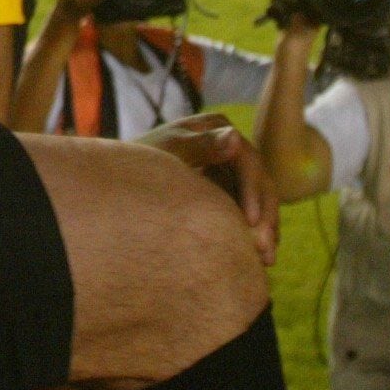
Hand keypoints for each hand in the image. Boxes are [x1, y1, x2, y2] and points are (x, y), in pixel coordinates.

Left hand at [137, 113, 279, 265]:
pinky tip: (259, 257)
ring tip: (265, 261)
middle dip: (266, 217)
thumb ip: (200, 147)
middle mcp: (230, 144)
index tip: (252, 223)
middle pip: (259, 181)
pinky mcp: (229, 188)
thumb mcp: (168, 153)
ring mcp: (232, 167)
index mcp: (217, 128)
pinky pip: (250, 210)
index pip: (247, 160)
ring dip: (267, 229)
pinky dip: (257, 232)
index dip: (253, 191)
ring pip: (260, 199)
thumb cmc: (142, 161)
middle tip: (265, 253)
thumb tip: (234, 137)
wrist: (122, 177)